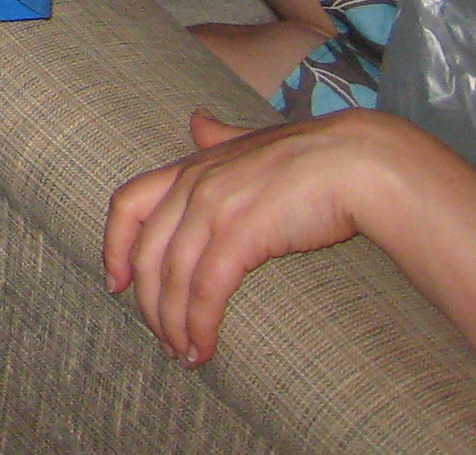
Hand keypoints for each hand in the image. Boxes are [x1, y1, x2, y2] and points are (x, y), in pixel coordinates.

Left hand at [105, 107, 428, 364]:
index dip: (114, 246)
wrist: (360, 161)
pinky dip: (199, 325)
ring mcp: (213, 208)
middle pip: (147, 253)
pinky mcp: (240, 235)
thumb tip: (196, 120)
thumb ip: (221, 137)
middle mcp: (193, 184)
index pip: (127, 204)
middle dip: (148, 303)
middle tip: (161, 338)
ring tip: (184, 355)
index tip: (115, 283)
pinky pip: (206, 291)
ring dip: (172, 324)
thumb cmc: (314, 156)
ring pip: (172, 278)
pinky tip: (204, 349)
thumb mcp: (254, 141)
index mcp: (191, 165)